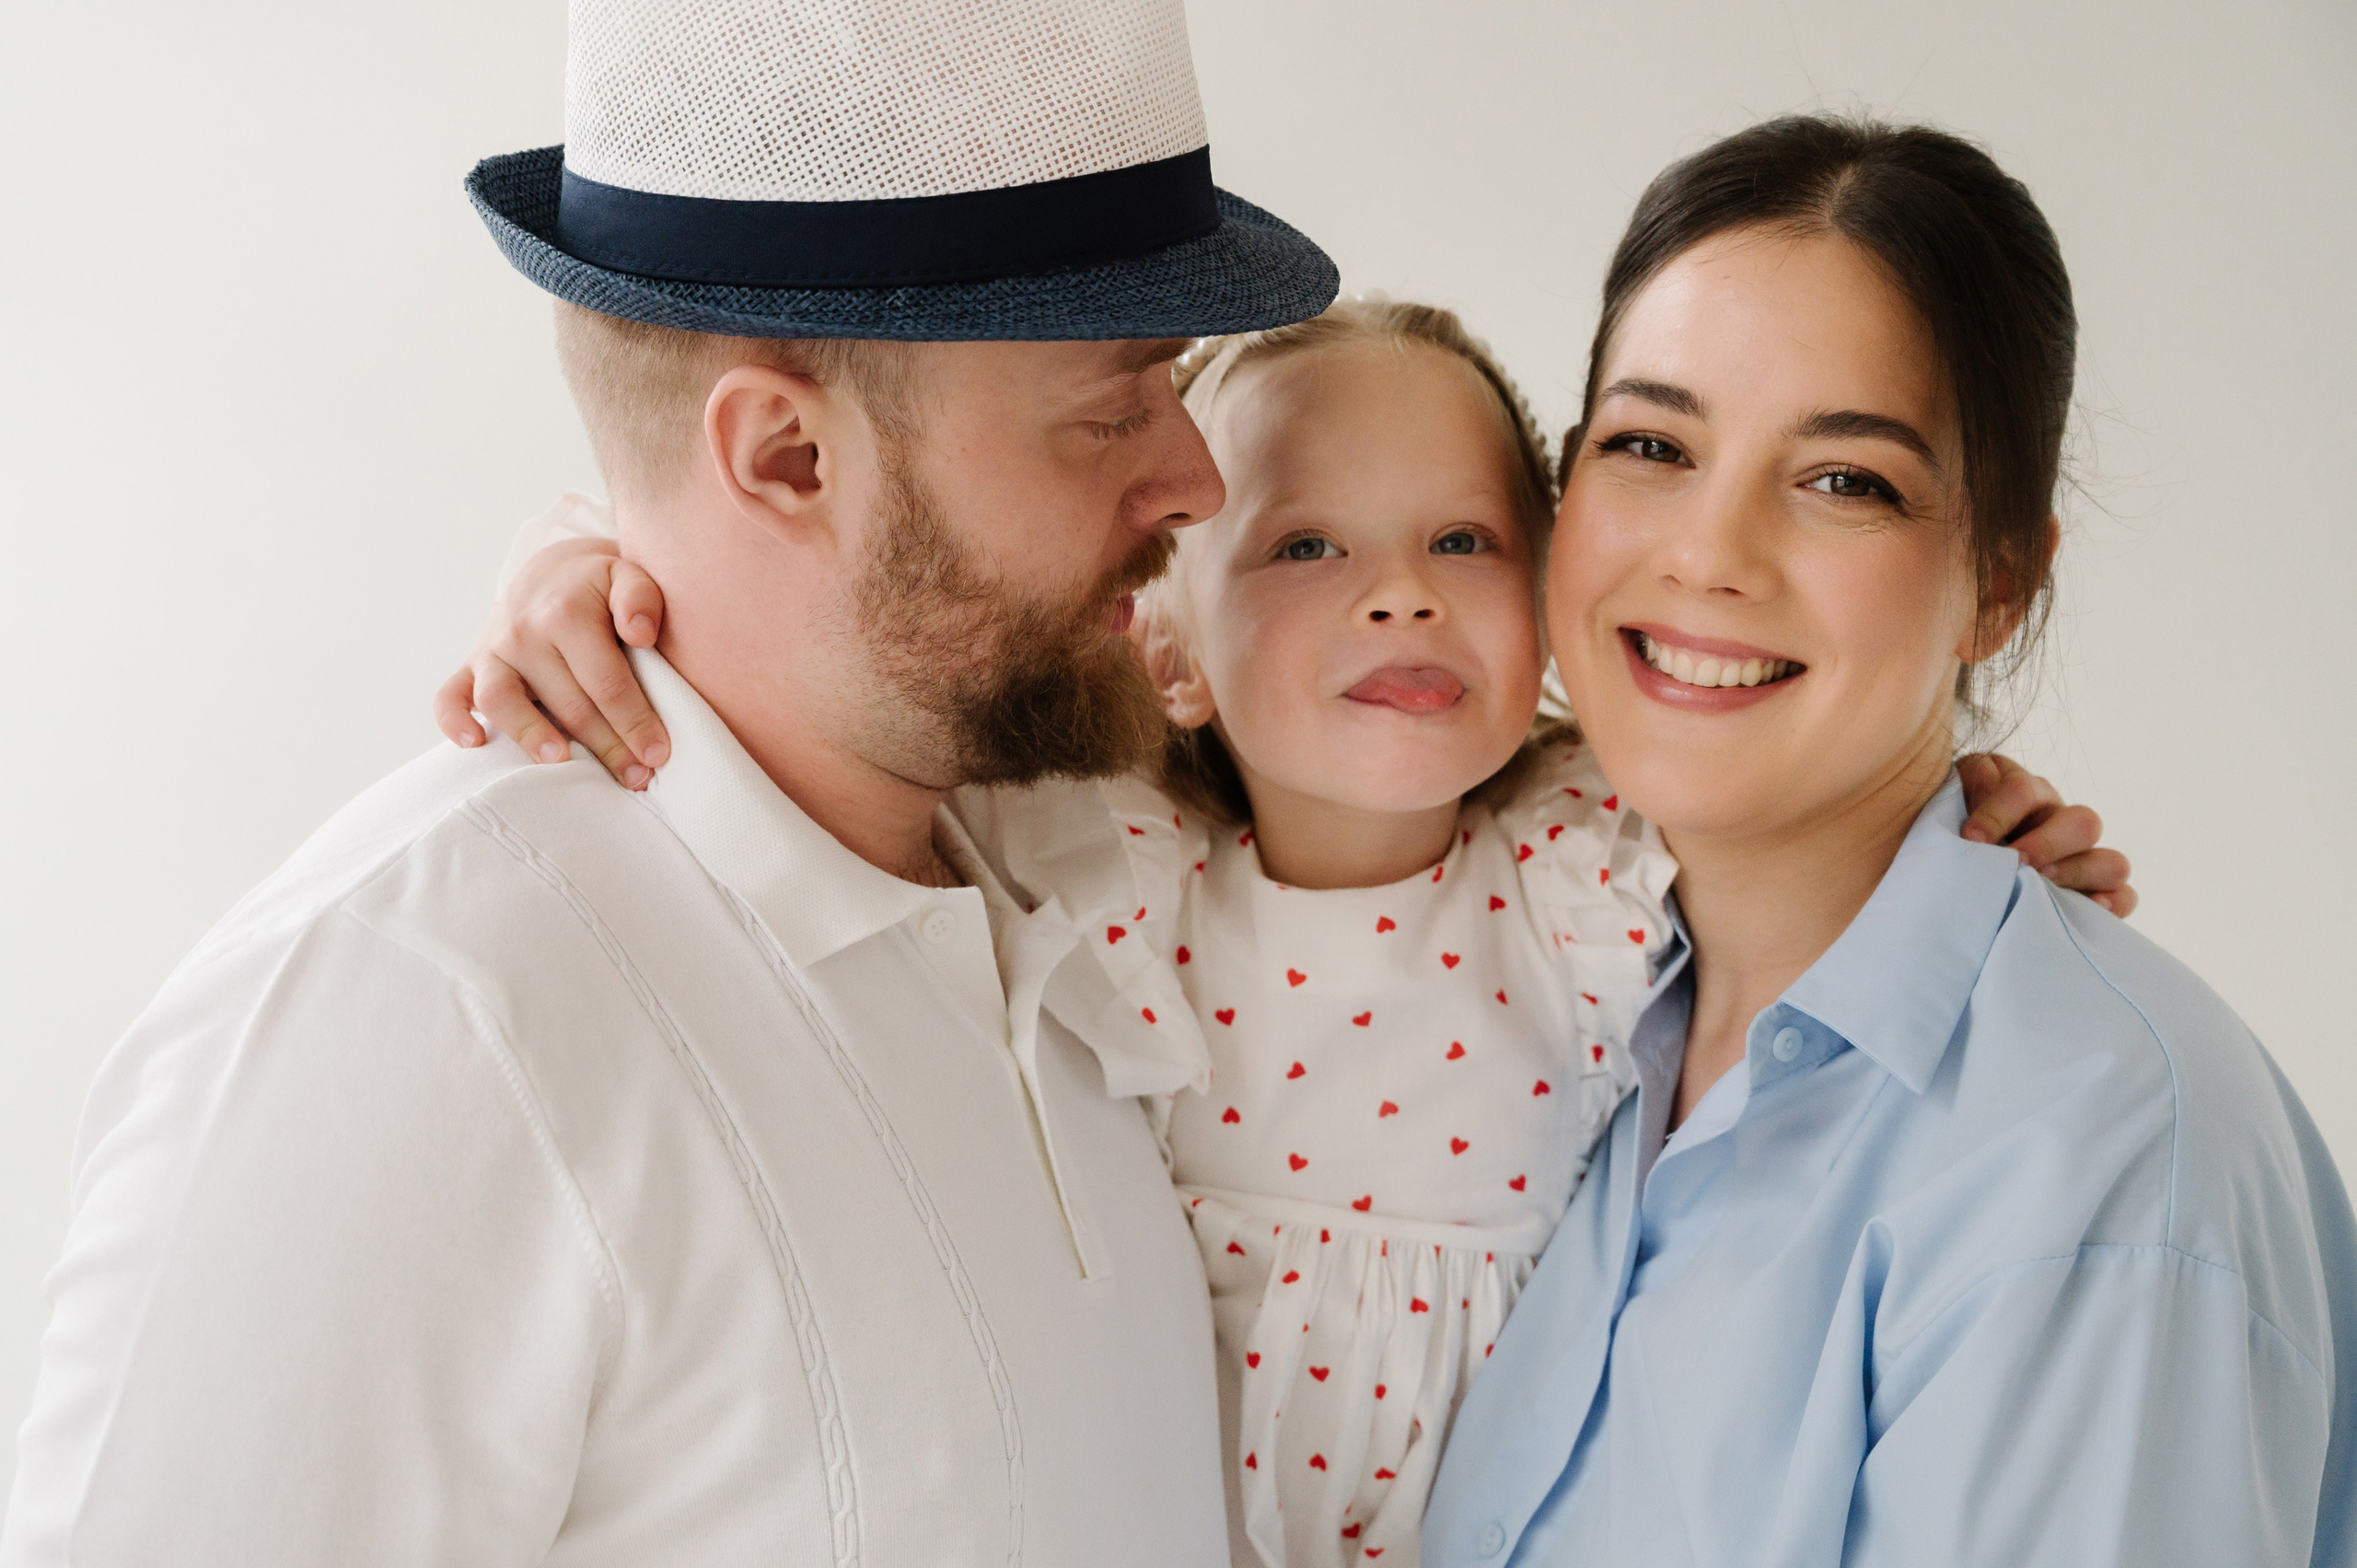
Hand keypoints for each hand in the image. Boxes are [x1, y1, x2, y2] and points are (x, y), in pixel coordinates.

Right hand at [432, 537, 671, 788]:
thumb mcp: (629, 574)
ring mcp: (492, 650)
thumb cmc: (601, 586)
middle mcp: (523, 632)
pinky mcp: (470, 666)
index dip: (635, 722)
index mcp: (566, 613)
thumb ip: (641, 597)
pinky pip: (449, 696)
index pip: (607, 682)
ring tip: (561, 762)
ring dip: (531, 736)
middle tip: (637, 778)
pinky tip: (475, 744)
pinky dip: (454, 721)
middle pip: (568, 703)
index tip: (659, 754)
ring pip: (503, 701)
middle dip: (606, 747)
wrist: (552, 573)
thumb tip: (640, 633)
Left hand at [1955, 753, 2136, 916]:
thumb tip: (1983, 775)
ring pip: (2111, 861)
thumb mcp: (1946, 810)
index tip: (1970, 839)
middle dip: (2047, 842)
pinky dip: (2111, 902)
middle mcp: (2060, 823)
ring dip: (2078, 872)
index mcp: (2024, 796)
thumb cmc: (1943, 843)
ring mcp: (2082, 860)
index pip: (2023, 790)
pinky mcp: (2095, 895)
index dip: (1998, 812)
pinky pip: (2122, 896)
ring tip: (2042, 885)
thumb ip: (1964, 790)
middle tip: (2014, 861)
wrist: (1940, 889)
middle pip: (2082, 822)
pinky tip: (2087, 907)